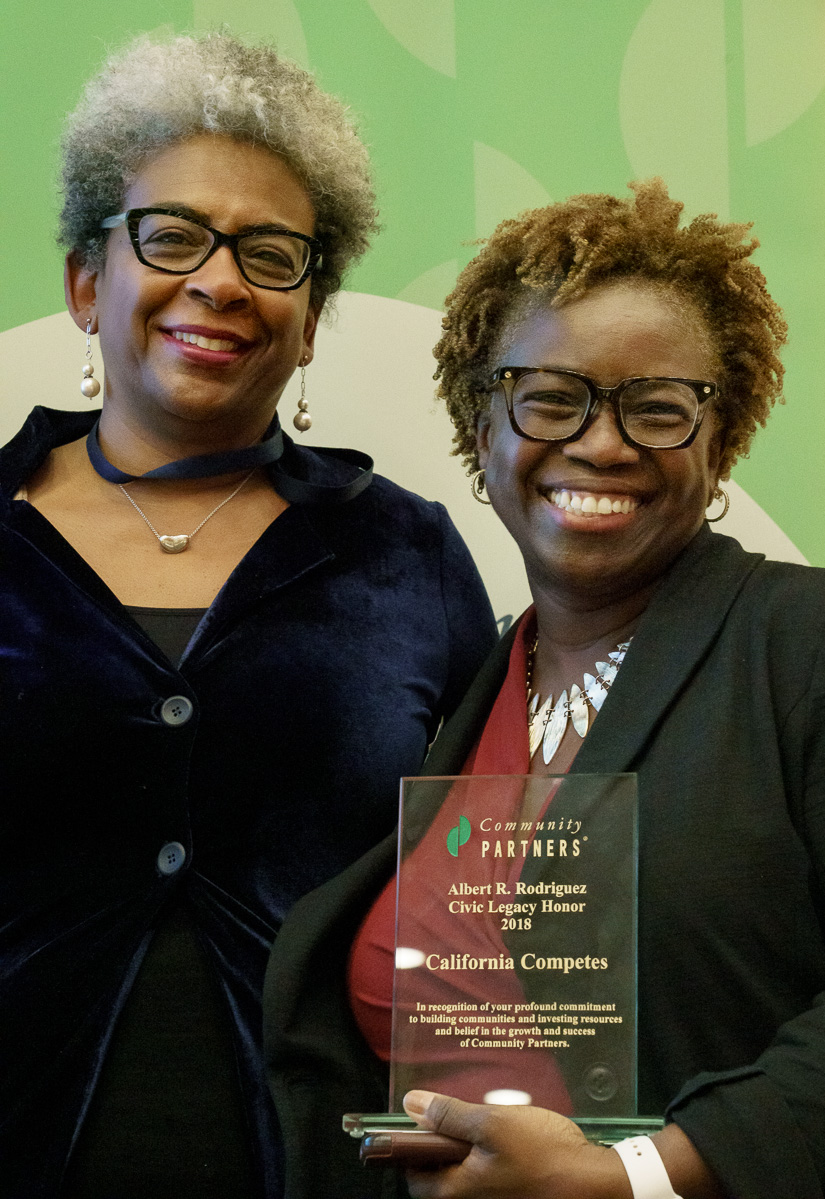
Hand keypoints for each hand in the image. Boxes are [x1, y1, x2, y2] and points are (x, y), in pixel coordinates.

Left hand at [402, 1091, 631, 1198]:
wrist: (593, 1178)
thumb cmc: (543, 1154)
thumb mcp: (492, 1124)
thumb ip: (450, 1115)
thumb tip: (412, 1104)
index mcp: (457, 1192)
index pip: (415, 1175)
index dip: (413, 1146)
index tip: (420, 1118)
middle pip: (442, 1169)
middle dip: (447, 1138)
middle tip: (461, 1112)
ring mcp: (494, 1196)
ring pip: (467, 1166)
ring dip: (471, 1140)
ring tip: (488, 1117)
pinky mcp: (513, 1189)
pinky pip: (489, 1167)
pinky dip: (490, 1148)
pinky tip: (507, 1128)